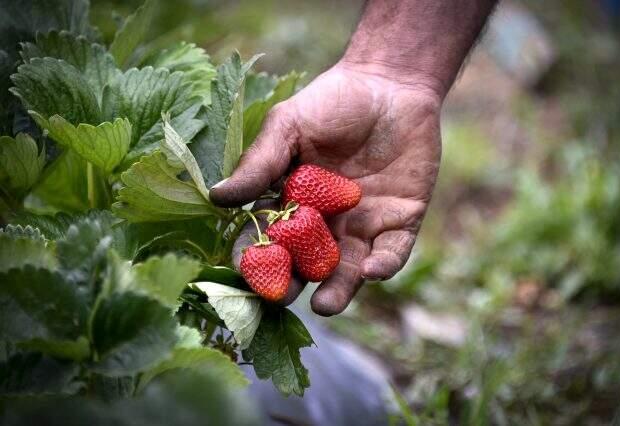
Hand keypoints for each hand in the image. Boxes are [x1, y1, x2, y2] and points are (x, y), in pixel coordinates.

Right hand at [210, 62, 441, 315]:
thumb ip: (259, 163)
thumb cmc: (331, 102)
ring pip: (348, 270)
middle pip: (306, 265)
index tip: (247, 273)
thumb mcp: (289, 127)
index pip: (268, 239)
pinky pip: (392, 252)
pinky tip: (370, 269)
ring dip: (338, 291)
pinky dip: (383, 264)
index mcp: (291, 204)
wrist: (390, 83)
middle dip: (295, 283)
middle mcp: (325, 224)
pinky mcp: (400, 221)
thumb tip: (217, 198)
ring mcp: (362, 226)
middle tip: (284, 297)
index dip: (257, 258)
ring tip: (325, 306)